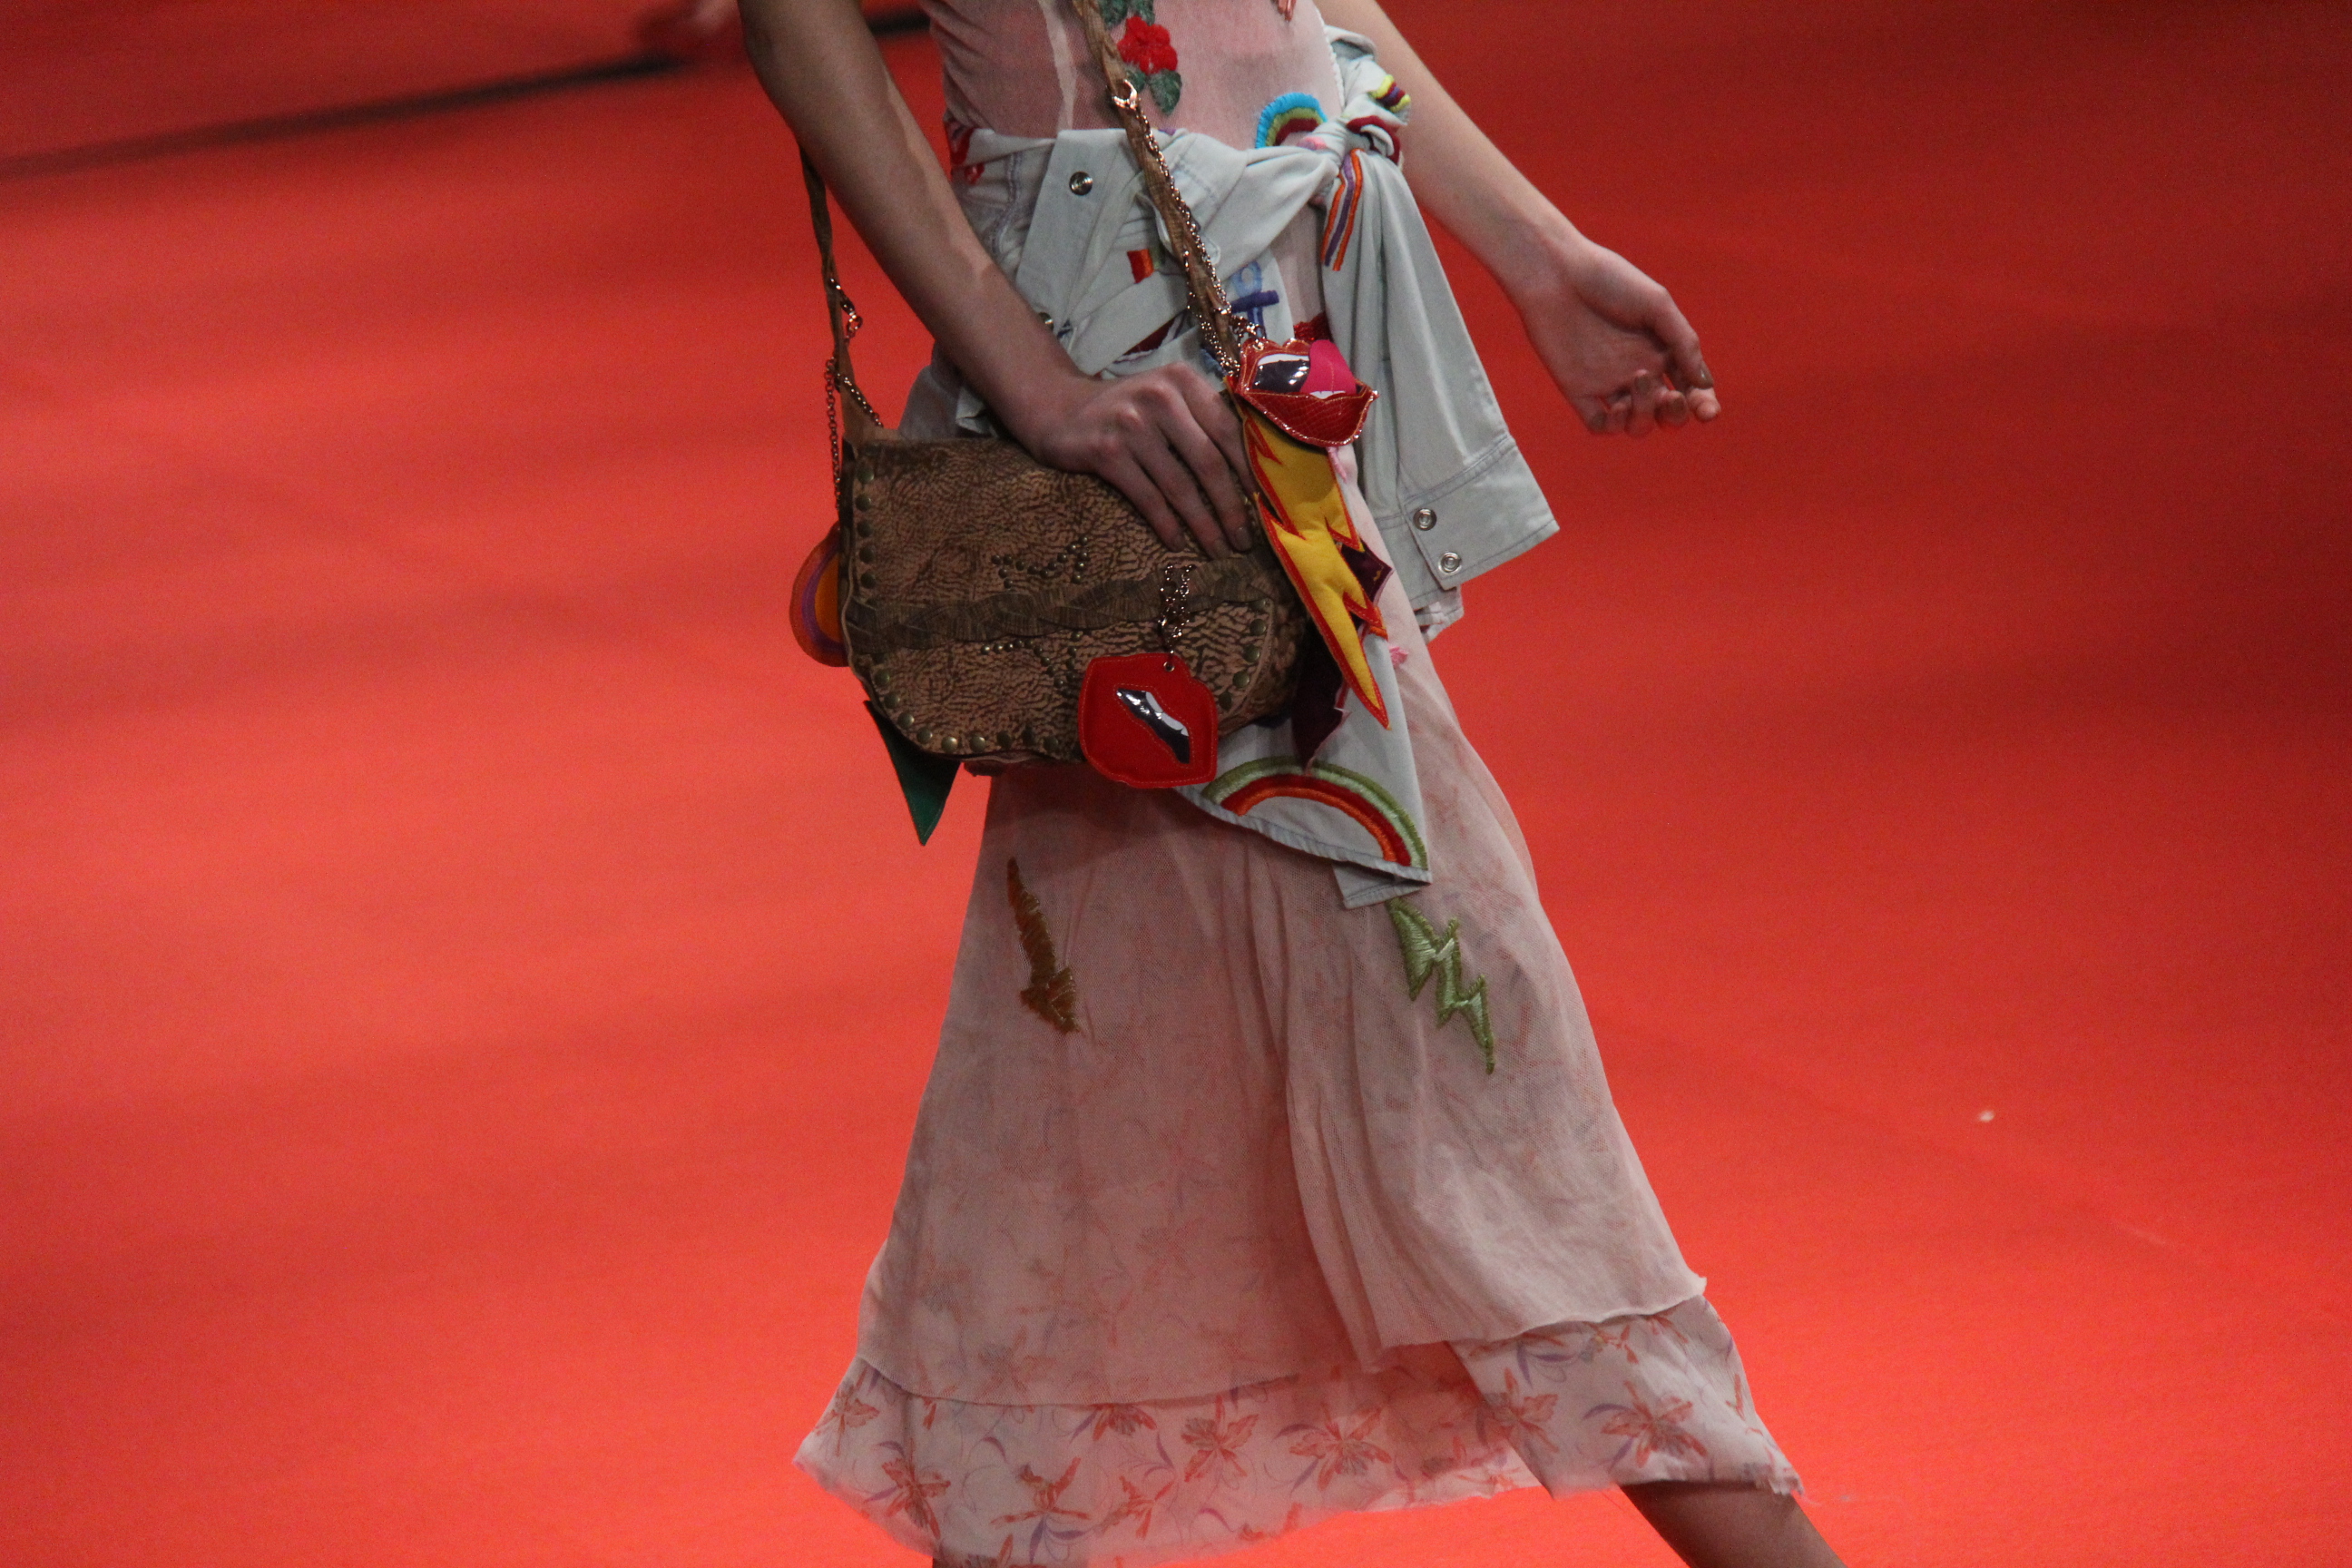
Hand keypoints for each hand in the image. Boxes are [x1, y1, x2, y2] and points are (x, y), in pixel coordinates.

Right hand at [1011, 362, 1257, 556]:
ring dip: (1203, 525)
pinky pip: (1147, 498)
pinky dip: (1166, 525)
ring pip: (1180, 486)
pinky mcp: (1106, 452)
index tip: (1264, 503)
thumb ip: (1202, 419)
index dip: (1249, 471)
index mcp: (1183, 381)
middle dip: (1231, 508)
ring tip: (1217, 549)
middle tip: (1244, 539)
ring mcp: (1131, 424)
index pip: (1228, 430)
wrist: (1058, 408)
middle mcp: (1160, 397)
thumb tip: (1252, 470)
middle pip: (1209, 462)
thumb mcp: (1166, 398)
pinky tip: (1178, 543)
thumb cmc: (1125, 409)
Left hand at [1509, 237, 1718, 437]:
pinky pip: (1601, 425)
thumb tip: (1703, 383)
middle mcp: (1639, 371)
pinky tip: (1617, 405)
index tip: (1708, 414)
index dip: (1703, 405)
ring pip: (1637, 424)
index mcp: (1662, 350)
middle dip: (1675, 414)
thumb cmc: (1610, 281)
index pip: (1690, 388)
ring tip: (1637, 380)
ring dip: (1645, 415)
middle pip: (1667, 413)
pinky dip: (1614, 425)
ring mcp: (1609, 383)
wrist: (1557, 275)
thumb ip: (1683, 342)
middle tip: (1671, 396)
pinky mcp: (1578, 390)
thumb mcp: (1657, 304)